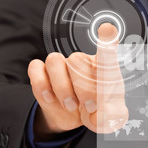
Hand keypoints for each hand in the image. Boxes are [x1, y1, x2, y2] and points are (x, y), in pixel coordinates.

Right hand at [28, 23, 127, 139]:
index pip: (106, 49)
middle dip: (83, 88)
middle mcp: (82, 62)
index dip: (107, 39)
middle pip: (77, 60)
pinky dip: (41, 84)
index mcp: (103, 68)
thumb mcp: (111, 117)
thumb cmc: (97, 111)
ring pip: (55, 60)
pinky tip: (51, 99)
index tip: (108, 29)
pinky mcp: (43, 74)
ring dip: (62, 86)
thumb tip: (103, 113)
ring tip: (71, 105)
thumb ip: (113, 115)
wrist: (76, 118)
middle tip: (90, 107)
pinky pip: (35, 68)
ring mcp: (61, 66)